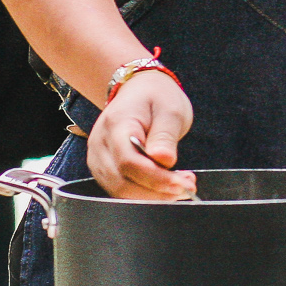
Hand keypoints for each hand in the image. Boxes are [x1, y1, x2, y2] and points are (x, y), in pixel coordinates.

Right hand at [88, 69, 197, 200]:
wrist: (138, 89)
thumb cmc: (156, 97)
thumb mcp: (170, 109)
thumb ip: (165, 136)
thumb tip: (165, 161)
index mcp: (116, 125)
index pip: (129, 162)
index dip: (156, 179)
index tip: (183, 184)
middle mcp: (100, 144)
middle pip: (122, 182)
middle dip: (157, 191)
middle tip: (187, 187)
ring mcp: (98, 158)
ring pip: (120, 191)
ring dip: (152, 195)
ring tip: (181, 184)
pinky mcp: (104, 169)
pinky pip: (121, 189)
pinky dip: (144, 193)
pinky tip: (166, 185)